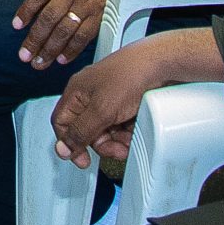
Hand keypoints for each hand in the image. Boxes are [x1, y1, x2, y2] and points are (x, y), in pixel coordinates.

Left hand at [15, 0, 139, 68]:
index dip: (27, 10)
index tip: (16, 25)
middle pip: (49, 17)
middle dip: (35, 38)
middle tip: (24, 56)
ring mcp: (90, 4)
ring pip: (65, 30)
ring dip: (50, 48)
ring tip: (39, 64)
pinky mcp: (105, 14)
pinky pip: (86, 35)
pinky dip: (73, 48)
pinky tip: (62, 59)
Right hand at [52, 37, 182, 167]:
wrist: (162, 65)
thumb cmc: (130, 75)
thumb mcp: (102, 110)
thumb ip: (80, 132)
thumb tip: (62, 149)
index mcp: (77, 91)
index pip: (62, 122)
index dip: (69, 142)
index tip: (82, 159)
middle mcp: (91, 94)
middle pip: (86, 130)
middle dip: (101, 144)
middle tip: (114, 150)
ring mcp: (109, 98)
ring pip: (105, 130)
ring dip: (116, 140)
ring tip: (128, 140)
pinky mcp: (126, 102)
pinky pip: (120, 124)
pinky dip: (127, 131)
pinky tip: (135, 131)